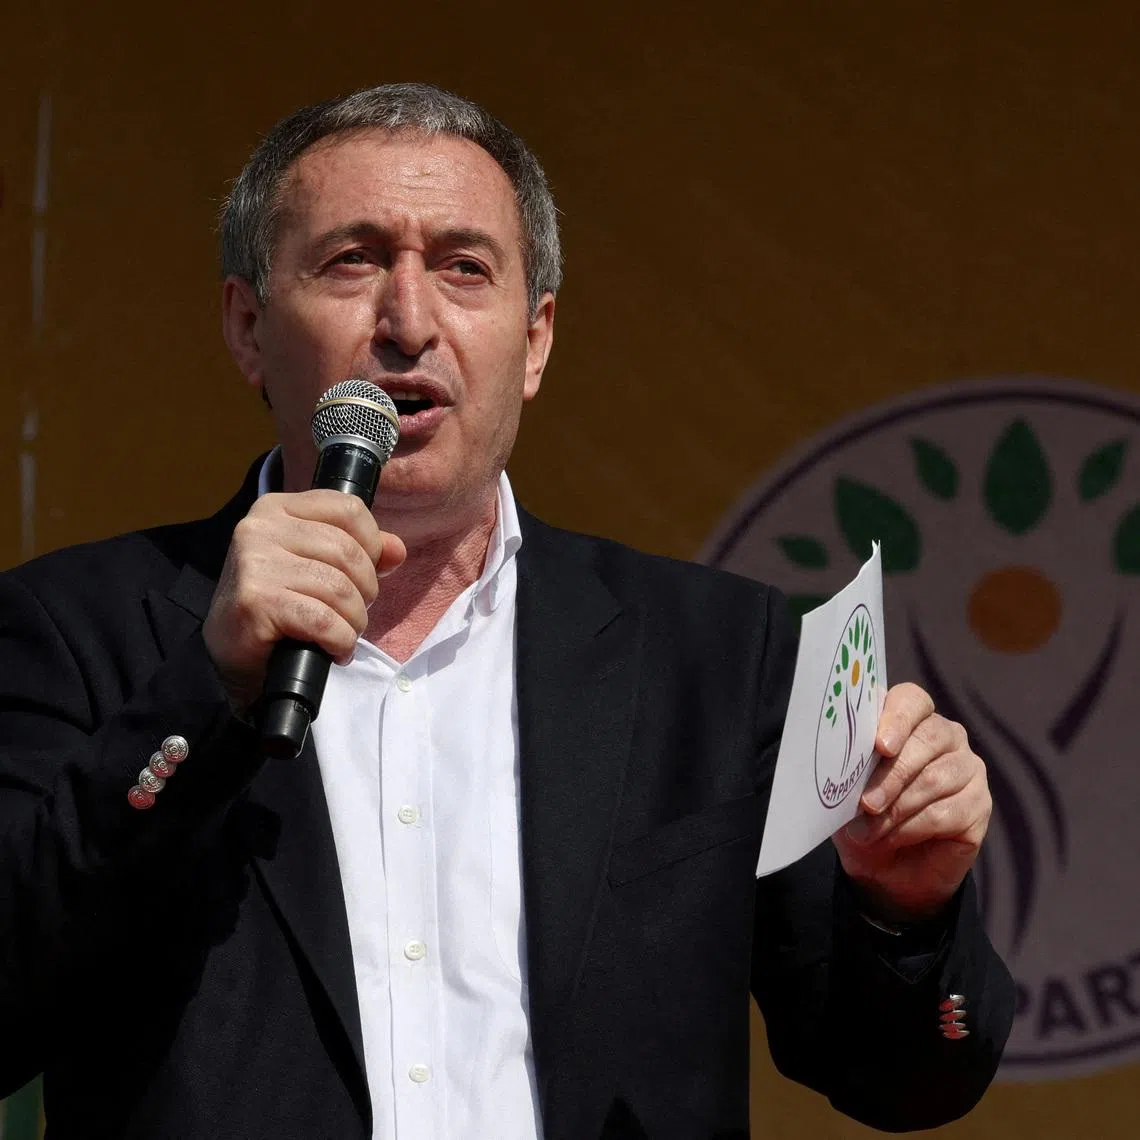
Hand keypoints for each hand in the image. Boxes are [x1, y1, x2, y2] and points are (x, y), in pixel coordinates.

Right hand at [203, 491, 406, 709]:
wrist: (231, 653)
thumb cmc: (279, 603)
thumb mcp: (319, 566)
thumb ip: (361, 551)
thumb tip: (397, 550)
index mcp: (277, 508)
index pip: (348, 508)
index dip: (372, 543)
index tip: (367, 572)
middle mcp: (259, 528)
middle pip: (347, 551)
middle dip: (365, 590)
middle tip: (354, 613)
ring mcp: (254, 563)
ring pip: (339, 588)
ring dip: (353, 620)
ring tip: (343, 633)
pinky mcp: (255, 602)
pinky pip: (323, 619)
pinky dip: (340, 640)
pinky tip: (334, 649)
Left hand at [831, 682, 990, 922]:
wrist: (885, 869)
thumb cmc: (862, 816)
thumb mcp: (846, 789)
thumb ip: (849, 768)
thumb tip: (839, 761)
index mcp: (908, 719)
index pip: (911, 700)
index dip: (897, 718)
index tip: (880, 746)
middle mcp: (944, 736)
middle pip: (927, 739)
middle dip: (892, 774)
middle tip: (866, 803)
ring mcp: (967, 768)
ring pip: (935, 778)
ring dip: (896, 808)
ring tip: (868, 829)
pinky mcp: (979, 804)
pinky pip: (946, 812)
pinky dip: (912, 828)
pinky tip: (892, 838)